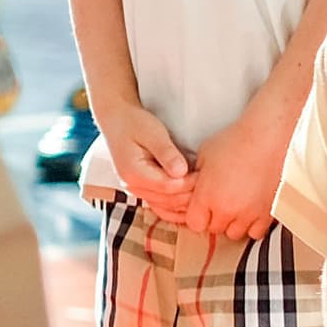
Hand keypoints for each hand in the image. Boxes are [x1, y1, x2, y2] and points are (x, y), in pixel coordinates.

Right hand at [96, 97, 194, 221]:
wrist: (116, 120)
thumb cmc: (135, 123)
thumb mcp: (153, 133)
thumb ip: (167, 153)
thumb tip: (182, 172)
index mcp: (133, 173)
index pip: (168, 187)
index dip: (190, 183)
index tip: (206, 173)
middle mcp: (132, 186)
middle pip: (167, 200)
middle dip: (190, 194)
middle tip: (209, 182)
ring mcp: (135, 189)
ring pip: (164, 205)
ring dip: (184, 201)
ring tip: (203, 190)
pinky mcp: (141, 188)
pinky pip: (160, 204)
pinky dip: (175, 205)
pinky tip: (190, 200)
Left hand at [191, 103, 290, 242]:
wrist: (268, 137)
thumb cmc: (236, 140)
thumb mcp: (204, 156)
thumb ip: (196, 178)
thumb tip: (192, 188)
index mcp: (207, 197)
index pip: (194, 223)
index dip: (197, 216)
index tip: (202, 207)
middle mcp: (227, 210)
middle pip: (215, 229)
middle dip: (214, 218)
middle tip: (220, 202)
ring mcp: (250, 213)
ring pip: (235, 233)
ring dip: (233, 223)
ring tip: (236, 206)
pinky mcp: (269, 213)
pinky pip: (257, 232)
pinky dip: (253, 225)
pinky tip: (251, 210)